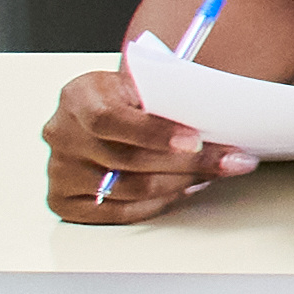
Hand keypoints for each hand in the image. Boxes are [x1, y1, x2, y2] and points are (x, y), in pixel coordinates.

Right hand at [45, 67, 248, 222]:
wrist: (99, 111)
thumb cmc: (127, 97)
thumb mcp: (141, 80)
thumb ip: (167, 91)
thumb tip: (221, 108)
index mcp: (78, 97)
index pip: (110, 119)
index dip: (154, 133)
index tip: (195, 141)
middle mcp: (62, 134)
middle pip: (128, 160)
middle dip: (190, 163)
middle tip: (232, 161)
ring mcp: (60, 170)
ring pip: (129, 189)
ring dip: (182, 184)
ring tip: (215, 173)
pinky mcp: (64, 200)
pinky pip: (118, 212)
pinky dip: (158, 203)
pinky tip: (184, 190)